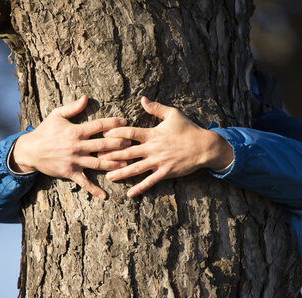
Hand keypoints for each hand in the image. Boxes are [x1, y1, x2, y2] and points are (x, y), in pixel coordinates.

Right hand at [10, 95, 129, 198]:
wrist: (29, 151)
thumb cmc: (45, 131)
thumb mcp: (56, 115)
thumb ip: (73, 107)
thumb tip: (86, 97)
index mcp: (75, 131)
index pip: (98, 125)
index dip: (113, 123)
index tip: (125, 122)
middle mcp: (77, 146)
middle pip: (102, 145)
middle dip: (119, 144)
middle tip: (132, 144)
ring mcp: (74, 160)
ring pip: (98, 163)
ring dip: (113, 164)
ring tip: (127, 165)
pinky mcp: (70, 173)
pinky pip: (84, 182)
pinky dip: (93, 189)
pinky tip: (104, 195)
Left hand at [100, 97, 232, 196]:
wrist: (204, 147)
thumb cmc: (188, 129)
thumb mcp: (173, 114)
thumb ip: (156, 108)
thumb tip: (142, 99)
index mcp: (153, 134)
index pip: (130, 133)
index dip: (115, 133)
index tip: (103, 135)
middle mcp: (153, 149)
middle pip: (128, 152)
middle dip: (111, 155)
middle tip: (97, 157)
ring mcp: (158, 162)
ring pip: (135, 168)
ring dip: (121, 172)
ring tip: (108, 176)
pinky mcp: (165, 172)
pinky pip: (150, 182)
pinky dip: (139, 188)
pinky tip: (129, 194)